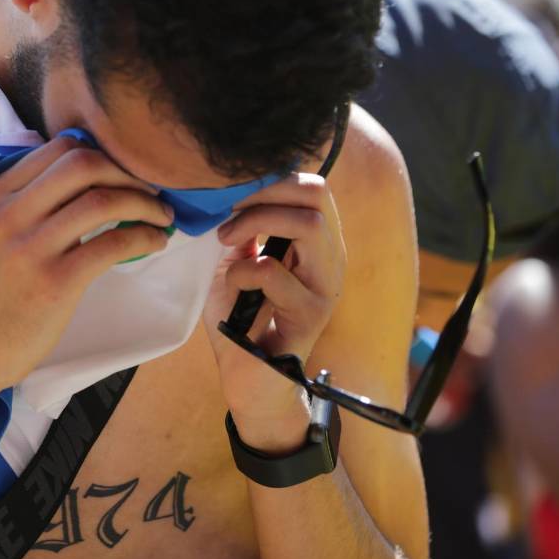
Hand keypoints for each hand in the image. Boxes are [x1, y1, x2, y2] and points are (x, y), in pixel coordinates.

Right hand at [0, 134, 172, 395]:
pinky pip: (113, 243)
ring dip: (145, 204)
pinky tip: (155, 242)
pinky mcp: (55, 281)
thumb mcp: (0, 229)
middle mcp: (10, 212)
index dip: (104, 153)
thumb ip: (34, 198)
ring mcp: (31, 246)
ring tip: (162, 217)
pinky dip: (144, 237)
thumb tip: (97, 173)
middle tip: (152, 190)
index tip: (126, 172)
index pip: (61, 147)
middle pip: (83, 164)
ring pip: (102, 201)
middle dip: (128, 172)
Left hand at [200, 172, 346, 452]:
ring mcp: (324, 288)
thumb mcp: (239, 263)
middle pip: (316, 194)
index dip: (272, 179)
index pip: (313, 187)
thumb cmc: (243, 319)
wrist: (250, 379)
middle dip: (264, 193)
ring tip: (227, 241)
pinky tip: (233, 287)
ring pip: (307, 225)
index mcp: (317, 244)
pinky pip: (273, 273)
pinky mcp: (309, 316)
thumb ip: (246, 230)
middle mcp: (330, 260)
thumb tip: (235, 190)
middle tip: (229, 215)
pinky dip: (242, 271)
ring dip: (255, 224)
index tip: (232, 195)